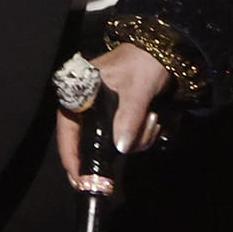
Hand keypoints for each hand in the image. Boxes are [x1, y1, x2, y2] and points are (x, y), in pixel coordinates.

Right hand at [55, 45, 172, 187]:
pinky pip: (129, 139)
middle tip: (135, 141)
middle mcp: (90, 109)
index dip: (71, 157)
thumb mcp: (137, 89)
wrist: (165, 51)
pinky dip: (143, 134)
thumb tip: (121, 147)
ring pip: (115, 144)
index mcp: (81, 97)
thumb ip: (129, 117)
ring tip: (152, 118)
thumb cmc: (143, 63)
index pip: (67, 132)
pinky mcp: (123, 120)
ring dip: (138, 137)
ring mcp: (107, 116)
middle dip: (118, 145)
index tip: (79, 180)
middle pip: (94, 143)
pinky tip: (154, 118)